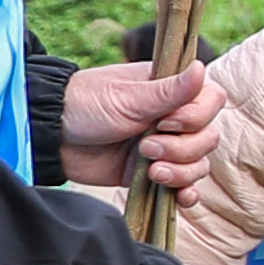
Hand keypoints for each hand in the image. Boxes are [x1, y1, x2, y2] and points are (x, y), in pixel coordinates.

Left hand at [61, 57, 219, 194]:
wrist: (52, 138)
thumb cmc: (85, 105)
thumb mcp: (126, 98)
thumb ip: (168, 91)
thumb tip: (201, 68)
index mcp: (170, 91)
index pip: (212, 101)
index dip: (197, 116)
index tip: (165, 122)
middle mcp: (173, 118)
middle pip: (208, 137)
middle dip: (182, 149)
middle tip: (146, 147)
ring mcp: (165, 147)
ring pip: (199, 164)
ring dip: (180, 171)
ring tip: (149, 170)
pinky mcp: (153, 173)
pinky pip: (185, 185)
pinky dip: (186, 192)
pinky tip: (178, 196)